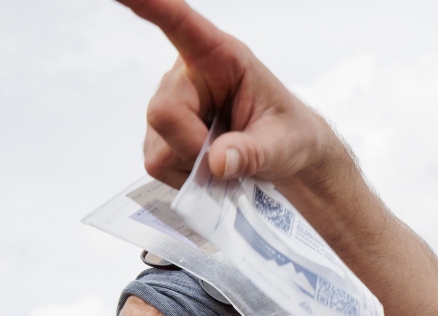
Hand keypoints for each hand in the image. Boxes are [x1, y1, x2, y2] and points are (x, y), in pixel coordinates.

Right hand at [120, 0, 337, 187]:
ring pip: (159, 146)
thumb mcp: (283, 143)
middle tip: (231, 156)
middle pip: (163, 112)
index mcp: (219, 56)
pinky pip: (157, 163)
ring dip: (193, 164)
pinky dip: (186, 176)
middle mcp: (185, 74)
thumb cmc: (287, 133)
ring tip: (225, 154)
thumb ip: (253, 151)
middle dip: (194, 147)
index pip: (180, 23)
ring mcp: (167, 103)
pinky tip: (209, 164)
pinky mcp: (158, 134)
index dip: (150, 5)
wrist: (284, 153)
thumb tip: (218, 161)